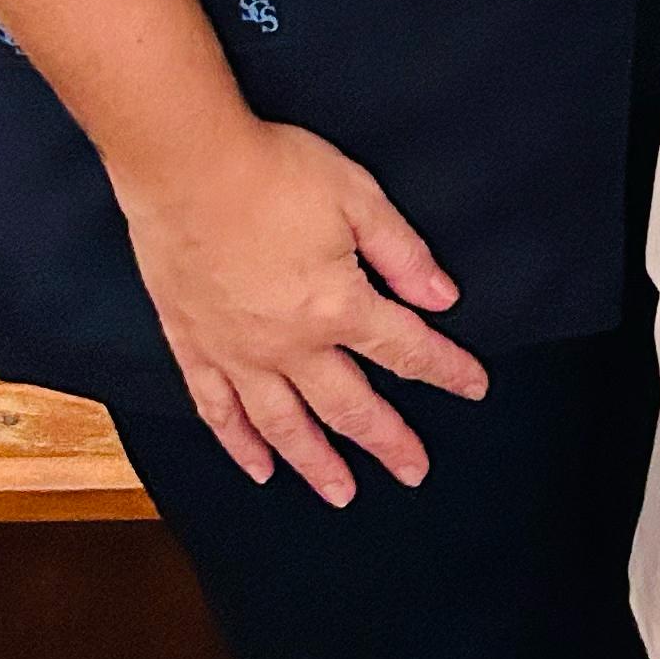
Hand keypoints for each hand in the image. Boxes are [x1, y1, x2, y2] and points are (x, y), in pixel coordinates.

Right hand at [118, 117, 485, 500]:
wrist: (185, 165)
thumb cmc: (273, 172)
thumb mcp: (356, 197)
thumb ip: (401, 252)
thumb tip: (442, 297)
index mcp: (338, 306)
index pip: (405, 350)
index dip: (446, 370)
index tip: (474, 388)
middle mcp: (291, 345)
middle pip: (349, 405)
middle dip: (387, 440)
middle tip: (413, 472)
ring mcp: (238, 353)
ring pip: (284, 425)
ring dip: (317, 463)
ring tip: (342, 493)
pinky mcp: (194, 346)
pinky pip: (219, 411)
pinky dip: (241, 445)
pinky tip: (259, 467)